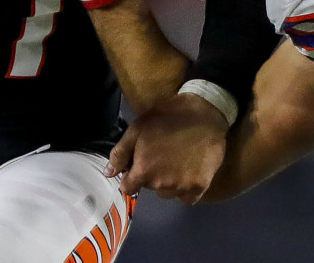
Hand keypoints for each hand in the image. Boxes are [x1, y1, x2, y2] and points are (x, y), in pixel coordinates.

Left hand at [106, 92, 229, 203]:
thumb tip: (108, 172)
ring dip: (167, 182)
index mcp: (144, 170)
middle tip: (161, 155)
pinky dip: (184, 188)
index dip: (130, 176)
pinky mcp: (200, 187)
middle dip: (150, 175)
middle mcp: (161, 185)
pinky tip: (187, 171)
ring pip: (167, 193)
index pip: (127, 188)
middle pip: (149, 188)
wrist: (206, 115)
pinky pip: (186, 197)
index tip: (138, 164)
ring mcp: (182, 187)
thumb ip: (121, 152)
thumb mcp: (138, 128)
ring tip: (176, 161)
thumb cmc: (168, 118)